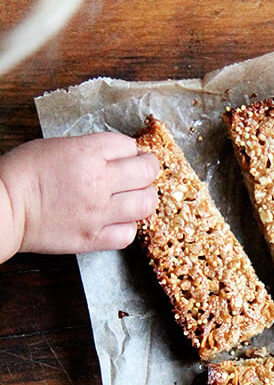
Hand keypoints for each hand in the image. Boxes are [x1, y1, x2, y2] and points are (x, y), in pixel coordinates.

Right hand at [0, 132, 158, 261]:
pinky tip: (118, 221)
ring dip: (145, 198)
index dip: (130, 150)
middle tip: (142, 173)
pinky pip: (128, 234)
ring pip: (145, 203)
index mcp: (88, 153)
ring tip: (135, 197)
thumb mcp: (56, 146)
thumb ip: (90, 150)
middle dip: (148, 170)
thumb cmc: (23, 173)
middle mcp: (99, 182)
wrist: (4, 208)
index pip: (129, 146)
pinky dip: (128, 227)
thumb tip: (115, 157)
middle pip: (146, 172)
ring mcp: (98, 212)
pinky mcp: (92, 238)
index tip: (126, 156)